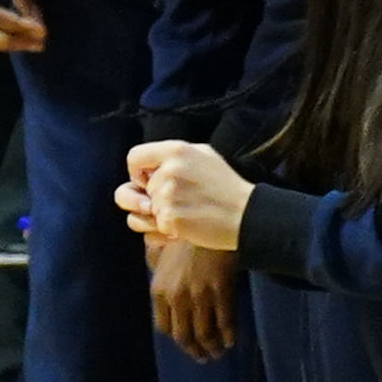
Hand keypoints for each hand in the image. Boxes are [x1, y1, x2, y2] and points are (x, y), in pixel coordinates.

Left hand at [118, 139, 252, 251]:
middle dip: (153, 198)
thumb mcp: (203, 156)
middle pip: (138, 187)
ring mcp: (168, 195)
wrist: (247, 215)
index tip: (149, 181)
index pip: (134, 157)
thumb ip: (172, 157)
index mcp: (176, 151)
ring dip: (160, 215)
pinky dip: (167, 230)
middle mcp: (169, 170)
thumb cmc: (226, 186)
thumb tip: (145, 169)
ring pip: (144, 209)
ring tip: (186, 213)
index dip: (137, 171)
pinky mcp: (170, 217)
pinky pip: (153, 227)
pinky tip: (188, 225)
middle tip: (180, 201)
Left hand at [147, 237, 238, 362]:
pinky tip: (231, 341)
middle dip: (194, 350)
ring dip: (212, 347)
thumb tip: (160, 287)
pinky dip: (228, 335)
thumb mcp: (161, 254)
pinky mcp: (221, 292)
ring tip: (218, 352)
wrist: (209, 223)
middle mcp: (176, 297)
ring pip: (205, 332)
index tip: (186, 345)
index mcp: (159, 290)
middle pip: (184, 335)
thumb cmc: (184, 238)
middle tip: (204, 357)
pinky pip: (225, 322)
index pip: (165, 327)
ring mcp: (199, 296)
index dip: (177, 339)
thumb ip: (157, 273)